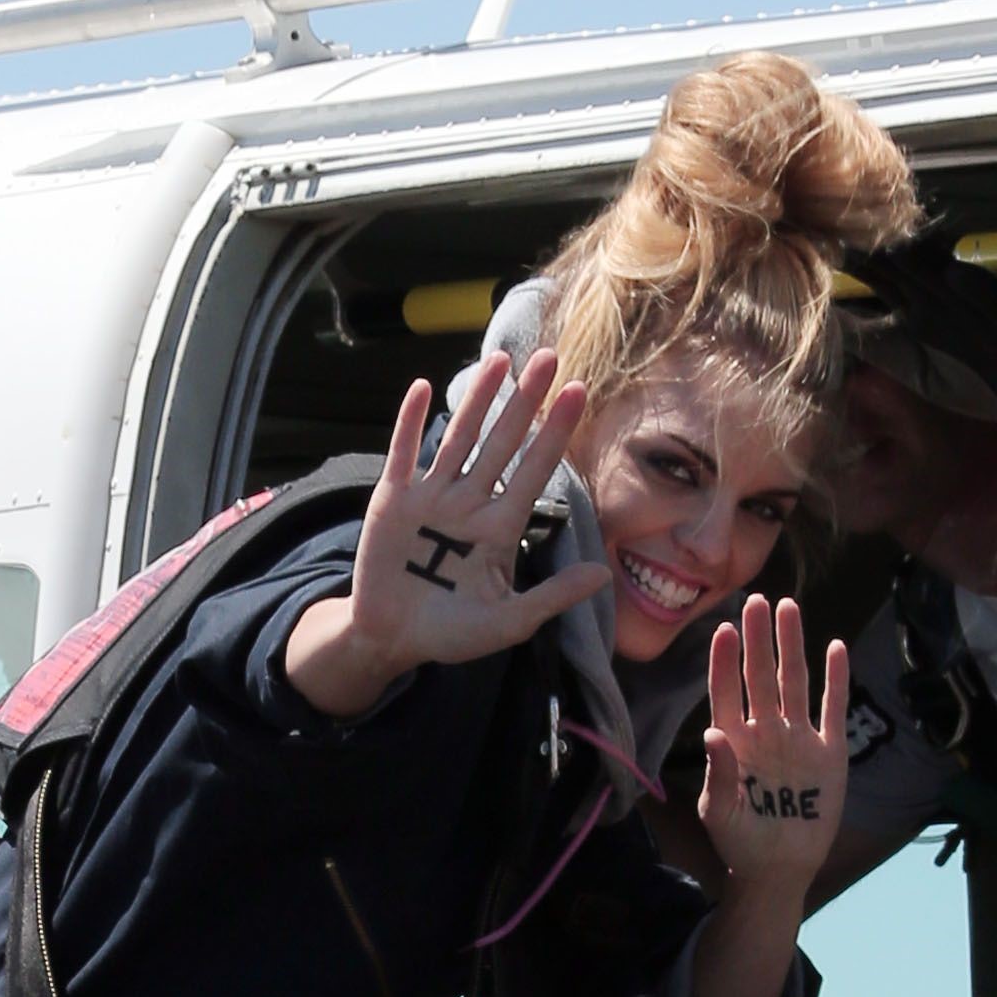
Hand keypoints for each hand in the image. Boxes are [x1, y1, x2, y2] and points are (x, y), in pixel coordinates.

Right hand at [283, 349, 610, 718]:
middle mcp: (470, 503)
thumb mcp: (508, 622)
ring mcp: (432, 497)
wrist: (392, 640)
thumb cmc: (451, 634)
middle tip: (548, 356)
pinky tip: (423, 387)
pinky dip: (409, 422)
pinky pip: (403, 453)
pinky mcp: (394, 499)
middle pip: (502, 442)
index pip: (534, 471)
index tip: (578, 392)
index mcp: (500, 527)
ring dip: (478, 399)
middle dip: (525, 401)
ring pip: (459, 438)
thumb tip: (603, 574)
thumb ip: (552, 596)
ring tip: (500, 359)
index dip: (555, 433)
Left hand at [697, 597, 852, 904]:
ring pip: (795, 682)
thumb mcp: (720, 813)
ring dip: (791, 645)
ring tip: (788, 607)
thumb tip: (713, 732)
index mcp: (734, 742)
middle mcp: (765, 731)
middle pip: (761, 676)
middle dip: (758, 639)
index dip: (724, 662)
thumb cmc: (740, 842)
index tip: (724, 629)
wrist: (779, 870)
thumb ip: (719, 774)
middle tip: (756, 599)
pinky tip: (834, 647)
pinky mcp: (829, 752)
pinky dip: (835, 680)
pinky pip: (832, 708)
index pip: (726, 693)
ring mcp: (798, 738)